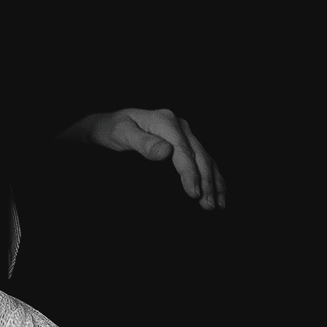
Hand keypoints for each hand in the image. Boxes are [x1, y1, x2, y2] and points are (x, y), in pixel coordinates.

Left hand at [61, 108, 225, 209]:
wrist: (108, 124)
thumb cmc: (111, 129)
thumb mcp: (121, 134)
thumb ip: (142, 143)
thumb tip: (165, 152)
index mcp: (165, 121)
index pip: (183, 151)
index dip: (190, 173)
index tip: (194, 193)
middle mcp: (179, 125)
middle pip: (199, 155)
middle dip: (206, 182)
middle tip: (208, 206)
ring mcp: (184, 133)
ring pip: (205, 158)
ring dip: (214, 182)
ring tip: (218, 204)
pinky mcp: (184, 142)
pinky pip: (203, 159)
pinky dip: (212, 176)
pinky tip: (219, 192)